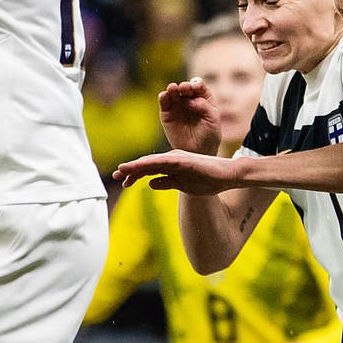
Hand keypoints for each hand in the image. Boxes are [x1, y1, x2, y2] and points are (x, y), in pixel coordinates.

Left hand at [115, 148, 240, 194]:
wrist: (228, 176)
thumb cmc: (208, 180)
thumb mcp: (183, 185)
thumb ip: (167, 183)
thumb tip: (150, 184)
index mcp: (172, 164)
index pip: (149, 169)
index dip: (134, 174)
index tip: (122, 182)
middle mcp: (172, 158)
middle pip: (147, 163)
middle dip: (130, 170)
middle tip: (115, 175)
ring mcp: (178, 157)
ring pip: (151, 161)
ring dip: (135, 166)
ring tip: (121, 170)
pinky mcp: (183, 160)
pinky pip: (163, 162)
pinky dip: (149, 164)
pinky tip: (140, 167)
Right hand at [157, 79, 221, 154]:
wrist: (197, 152)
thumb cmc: (209, 136)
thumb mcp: (213, 120)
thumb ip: (205, 107)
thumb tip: (190, 101)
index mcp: (203, 98)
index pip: (199, 85)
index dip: (196, 84)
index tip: (196, 88)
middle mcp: (189, 99)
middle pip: (185, 87)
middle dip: (185, 86)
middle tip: (185, 89)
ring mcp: (177, 106)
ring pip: (173, 91)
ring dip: (172, 88)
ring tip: (173, 89)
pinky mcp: (166, 113)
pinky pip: (163, 101)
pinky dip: (163, 97)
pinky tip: (165, 96)